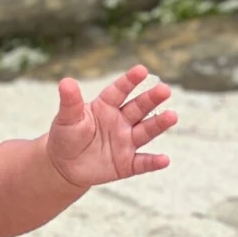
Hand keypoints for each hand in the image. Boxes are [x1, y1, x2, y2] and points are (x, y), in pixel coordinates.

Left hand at [45, 66, 176, 186]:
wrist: (65, 165)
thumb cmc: (66, 136)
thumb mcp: (66, 118)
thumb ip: (70, 102)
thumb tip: (66, 81)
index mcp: (106, 106)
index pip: (119, 91)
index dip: (130, 81)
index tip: (141, 70)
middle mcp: (120, 121)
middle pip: (138, 108)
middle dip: (151, 99)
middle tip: (165, 90)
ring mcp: (125, 142)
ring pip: (145, 131)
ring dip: (158, 124)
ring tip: (172, 116)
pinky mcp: (127, 164)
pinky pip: (142, 163)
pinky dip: (153, 162)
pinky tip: (165, 159)